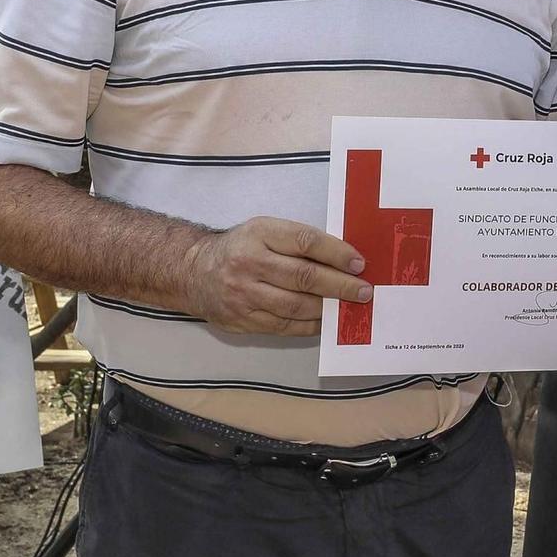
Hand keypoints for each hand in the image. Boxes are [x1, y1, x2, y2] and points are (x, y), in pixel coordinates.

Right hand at [184, 217, 371, 335]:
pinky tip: (325, 320)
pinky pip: (284, 326)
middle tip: (364, 291)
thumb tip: (343, 259)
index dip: (337, 253)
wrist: (193, 272)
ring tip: (349, 307)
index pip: (306, 241)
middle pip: (304, 277)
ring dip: (328, 308)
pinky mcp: (243, 320)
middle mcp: (250, 263)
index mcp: (259, 234)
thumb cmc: (240, 248)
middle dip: (340, 285)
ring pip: (296, 306)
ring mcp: (244, 295)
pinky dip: (309, 324)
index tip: (359, 263)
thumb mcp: (263, 231)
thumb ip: (297, 241)